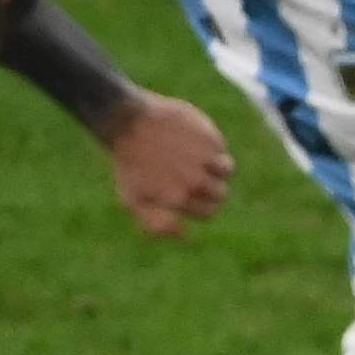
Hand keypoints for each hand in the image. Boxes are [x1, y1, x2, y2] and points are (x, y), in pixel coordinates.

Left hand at [98, 92, 232, 236]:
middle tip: (189, 172)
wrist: (127, 121)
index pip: (208, 213)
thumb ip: (157, 225)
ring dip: (217, 166)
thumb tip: (185, 234)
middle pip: (220, 194)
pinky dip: (211, 145)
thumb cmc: (130, 163)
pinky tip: (190, 139)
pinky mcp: (209, 135)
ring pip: (227, 169)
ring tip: (197, 157)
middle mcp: (197, 180)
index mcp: (181, 198)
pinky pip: (220, 146)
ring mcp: (205, 157)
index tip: (184, 190)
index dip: (198, 205)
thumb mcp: (134, 200)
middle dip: (208, 187)